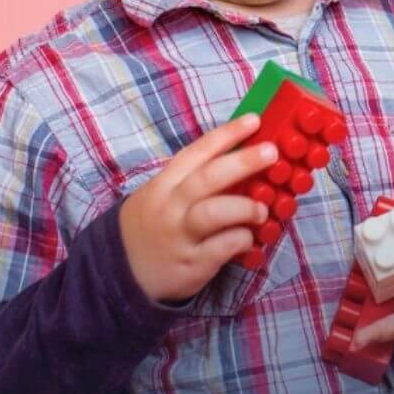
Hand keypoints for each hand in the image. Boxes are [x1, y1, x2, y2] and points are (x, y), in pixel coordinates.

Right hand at [118, 112, 279, 303]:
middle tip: (271, 152)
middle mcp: (170, 207)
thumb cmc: (151, 226)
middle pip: (207, 178)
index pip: (197, 152)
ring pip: (214, 213)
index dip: (227, 134)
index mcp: (164, 184)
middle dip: (243, 162)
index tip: (254, 120)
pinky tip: (249, 238)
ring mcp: (180, 236)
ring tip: (263, 209)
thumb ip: (194, 180)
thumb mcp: (161, 195)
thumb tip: (240, 158)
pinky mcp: (191, 264)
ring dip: (245, 207)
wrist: (121, 272)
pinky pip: (223, 247)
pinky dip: (242, 239)